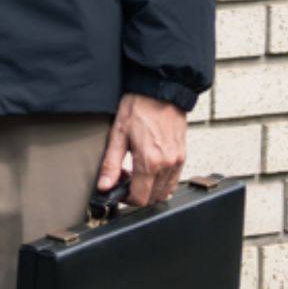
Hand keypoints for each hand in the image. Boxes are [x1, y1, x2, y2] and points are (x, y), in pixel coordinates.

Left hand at [93, 90, 187, 212]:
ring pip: (164, 191)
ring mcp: (177, 160)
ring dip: (150, 189)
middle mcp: (166, 164)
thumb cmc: (139, 106)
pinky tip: (151, 168)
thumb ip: (111, 164)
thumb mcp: (118, 133)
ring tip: (138, 172)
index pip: (140, 198)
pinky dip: (162, 182)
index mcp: (149, 161)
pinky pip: (174, 180)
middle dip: (137, 193)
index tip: (119, 190)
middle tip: (126, 178)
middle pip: (152, 198)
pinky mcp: (182, 155)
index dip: (126, 199)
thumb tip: (104, 185)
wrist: (161, 89)